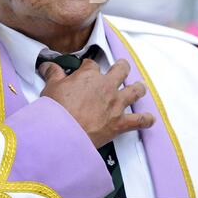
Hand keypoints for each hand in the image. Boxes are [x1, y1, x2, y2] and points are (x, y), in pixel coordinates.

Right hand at [39, 58, 154, 148]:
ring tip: (140, 87)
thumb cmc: (57, 110)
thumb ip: (53, 73)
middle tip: (121, 67)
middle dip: (122, 67)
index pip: (92, 64)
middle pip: (121, 70)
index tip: (87, 68)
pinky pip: (139, 120)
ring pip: (135, 91)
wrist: (63, 133)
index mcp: (89, 76)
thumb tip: (47, 65)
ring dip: (138, 88)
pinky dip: (146, 120)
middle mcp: (106, 86)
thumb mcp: (51, 87)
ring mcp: (115, 104)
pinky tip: (150, 119)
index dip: (89, 66)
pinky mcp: (120, 122)